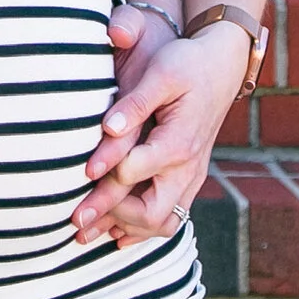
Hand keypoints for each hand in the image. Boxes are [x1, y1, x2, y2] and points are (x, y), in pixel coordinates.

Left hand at [69, 9, 249, 245]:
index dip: (104, 175)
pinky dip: (142, 230)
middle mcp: (188, 168)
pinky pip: (170, 219)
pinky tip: (114, 234)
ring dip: (126, 230)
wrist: (222, 67)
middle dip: (112, 216)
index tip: (79, 178)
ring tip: (87, 233)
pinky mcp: (188, 180)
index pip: (134, 172)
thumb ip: (135, 102)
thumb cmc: (187, 64)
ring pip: (163, 224)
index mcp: (178, 142)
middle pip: (152, 213)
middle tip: (75, 220)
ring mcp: (191, 178)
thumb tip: (108, 128)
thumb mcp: (162, 72)